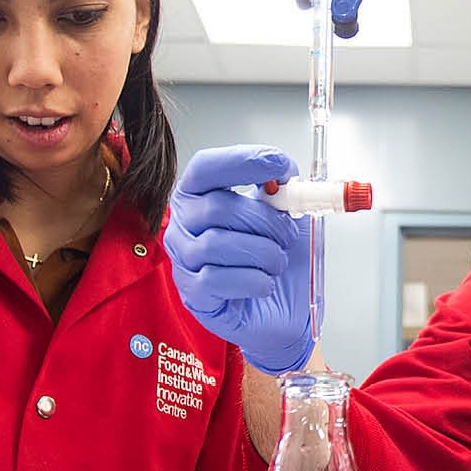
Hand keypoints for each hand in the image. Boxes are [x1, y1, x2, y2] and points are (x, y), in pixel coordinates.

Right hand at [163, 144, 316, 374]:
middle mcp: (183, 224)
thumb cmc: (274, 259)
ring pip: (215, 244)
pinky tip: (264, 283)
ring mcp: (184, 260)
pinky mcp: (193, 294)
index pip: (206, 168)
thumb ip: (284, 193)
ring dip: (262, 253)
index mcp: (201, 196)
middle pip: (215, 207)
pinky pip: (216, 280)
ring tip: (277, 262)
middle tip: (287, 233)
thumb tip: (286, 176)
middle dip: (264, 219)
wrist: (280, 308)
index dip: (243, 162)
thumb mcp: (285, 217)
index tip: (281, 168)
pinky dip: (252, 281)